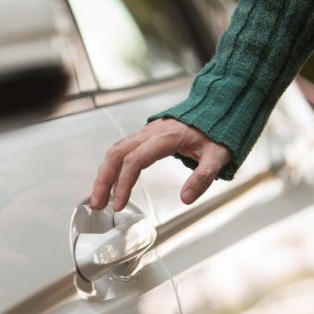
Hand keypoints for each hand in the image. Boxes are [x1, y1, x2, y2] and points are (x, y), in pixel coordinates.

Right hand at [90, 118, 230, 210]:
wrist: (215, 110)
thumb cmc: (215, 133)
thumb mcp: (217, 157)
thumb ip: (202, 177)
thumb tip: (186, 199)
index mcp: (166, 137)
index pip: (135, 160)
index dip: (124, 183)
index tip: (119, 203)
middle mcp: (150, 133)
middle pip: (116, 154)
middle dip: (103, 180)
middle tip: (97, 204)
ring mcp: (144, 133)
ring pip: (114, 151)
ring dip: (103, 175)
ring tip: (98, 198)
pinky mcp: (143, 137)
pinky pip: (120, 150)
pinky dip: (110, 167)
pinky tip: (108, 183)